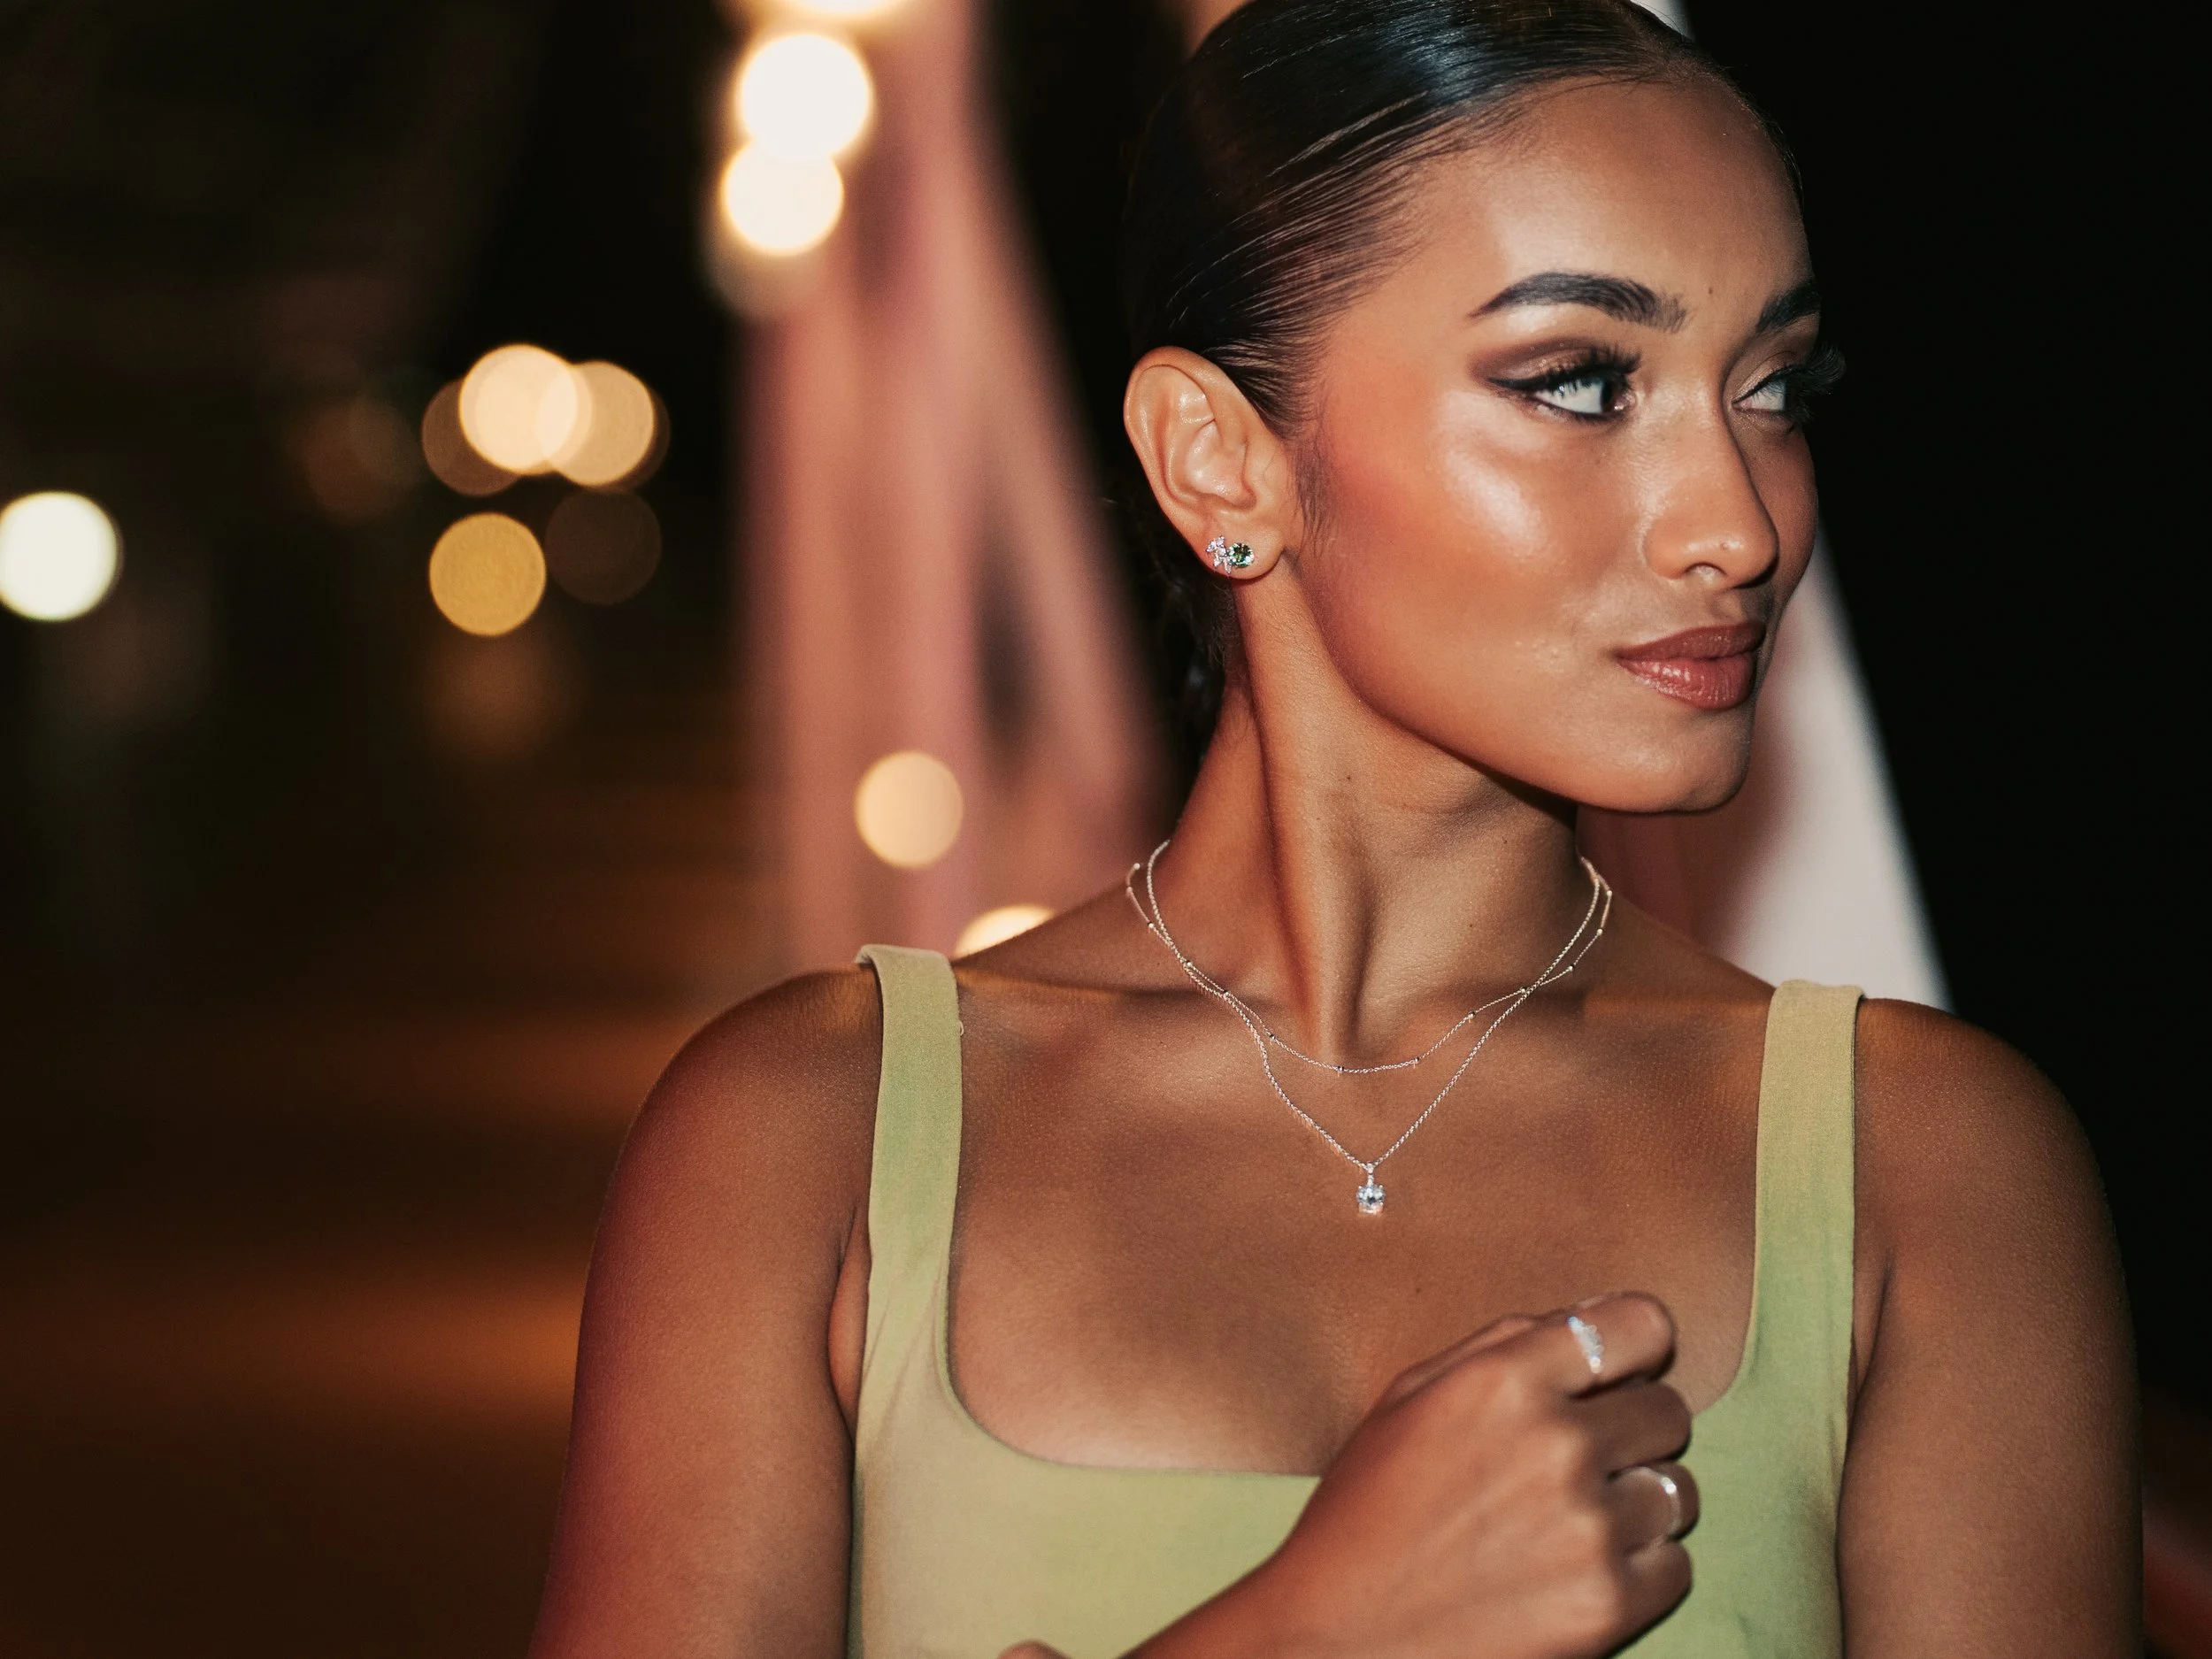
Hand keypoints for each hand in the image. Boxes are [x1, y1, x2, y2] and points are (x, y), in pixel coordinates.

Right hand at [1151, 1293, 1695, 1658]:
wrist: (1339, 1637)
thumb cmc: (1367, 1511)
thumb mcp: (1411, 1396)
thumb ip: (1500, 1344)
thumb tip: (1589, 1319)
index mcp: (1504, 1380)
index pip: (1641, 1326)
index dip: (1638, 1349)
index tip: (1623, 1372)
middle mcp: (1558, 1443)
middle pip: (1669, 1410)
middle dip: (1632, 1430)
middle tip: (1580, 1460)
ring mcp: (1590, 1527)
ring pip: (1678, 1489)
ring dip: (1638, 1501)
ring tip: (1573, 1520)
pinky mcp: (1610, 1603)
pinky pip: (1677, 1563)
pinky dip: (1639, 1567)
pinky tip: (1577, 1568)